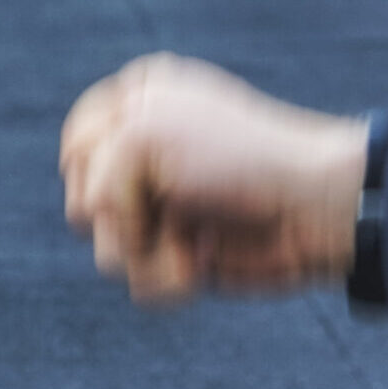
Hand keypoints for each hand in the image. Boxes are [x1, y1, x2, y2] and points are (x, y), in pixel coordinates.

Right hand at [60, 52, 368, 304]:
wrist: (312, 206)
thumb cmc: (237, 156)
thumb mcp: (140, 137)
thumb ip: (94, 182)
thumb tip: (114, 249)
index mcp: (137, 106)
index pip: (74, 145)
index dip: (92, 164)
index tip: (131, 159)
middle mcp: (147, 158)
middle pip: (82, 202)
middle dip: (121, 212)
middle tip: (169, 197)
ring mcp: (162, 210)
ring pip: (106, 249)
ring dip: (150, 250)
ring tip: (194, 233)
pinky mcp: (179, 256)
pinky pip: (139, 282)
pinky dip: (168, 277)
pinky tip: (204, 257)